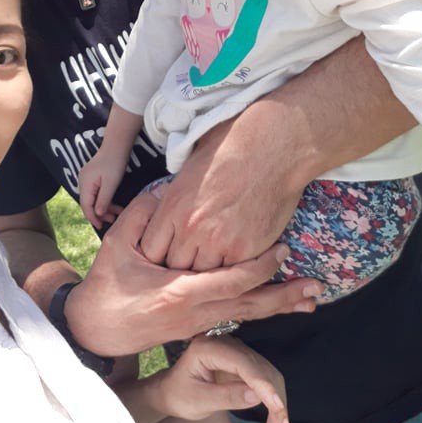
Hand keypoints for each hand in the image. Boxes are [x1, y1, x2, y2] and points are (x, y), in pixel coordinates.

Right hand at [64, 190, 321, 355]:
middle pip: (248, 306)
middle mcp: (195, 314)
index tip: (281, 250)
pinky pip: (235, 319)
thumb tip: (164, 192)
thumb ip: (142, 215)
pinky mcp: (196, 329)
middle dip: (283, 296)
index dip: (258, 266)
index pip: (229, 282)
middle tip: (315, 287)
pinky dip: (258, 311)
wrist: (95, 331)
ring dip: (278, 306)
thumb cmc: (106, 287)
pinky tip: (277, 306)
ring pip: (245, 316)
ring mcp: (197, 325)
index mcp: (178, 292)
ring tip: (308, 299)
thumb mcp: (116, 245)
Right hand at [79, 151, 123, 228]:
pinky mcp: (93, 177)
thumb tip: (98, 214)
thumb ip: (104, 200)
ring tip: (117, 214)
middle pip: (88, 203)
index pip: (85, 205)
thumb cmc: (115, 162)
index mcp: (85, 183)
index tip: (101, 226)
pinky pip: (96, 192)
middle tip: (112, 221)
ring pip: (93, 198)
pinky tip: (114, 204)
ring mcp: (87, 179)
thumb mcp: (111, 183)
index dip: (92, 217)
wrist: (116, 145)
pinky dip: (104, 199)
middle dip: (100, 213)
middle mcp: (83, 181)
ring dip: (104, 207)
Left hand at [140, 119, 302, 270]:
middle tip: (187, 264)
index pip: (150, 248)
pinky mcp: (246, 251)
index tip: (165, 252)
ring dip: (206, 272)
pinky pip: (232, 275)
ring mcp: (218, 242)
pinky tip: (234, 264)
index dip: (156, 253)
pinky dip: (232, 272)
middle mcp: (191, 228)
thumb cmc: (230, 146)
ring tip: (211, 265)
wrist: (271, 148)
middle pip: (173, 268)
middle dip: (178, 268)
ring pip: (202, 276)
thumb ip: (175, 191)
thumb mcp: (190, 164)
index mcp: (172, 206)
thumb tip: (164, 198)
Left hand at [157, 336, 290, 422]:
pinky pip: (264, 380)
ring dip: (277, 403)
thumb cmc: (180, 395)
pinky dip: (272, 400)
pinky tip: (274, 422)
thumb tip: (257, 396)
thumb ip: (226, 396)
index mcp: (208, 348)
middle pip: (260, 368)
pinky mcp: (242, 363)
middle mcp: (226, 344)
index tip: (277, 408)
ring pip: (267, 374)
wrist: (172, 391)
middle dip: (275, 400)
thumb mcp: (198, 401)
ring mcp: (236, 351)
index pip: (243, 363)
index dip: (263, 384)